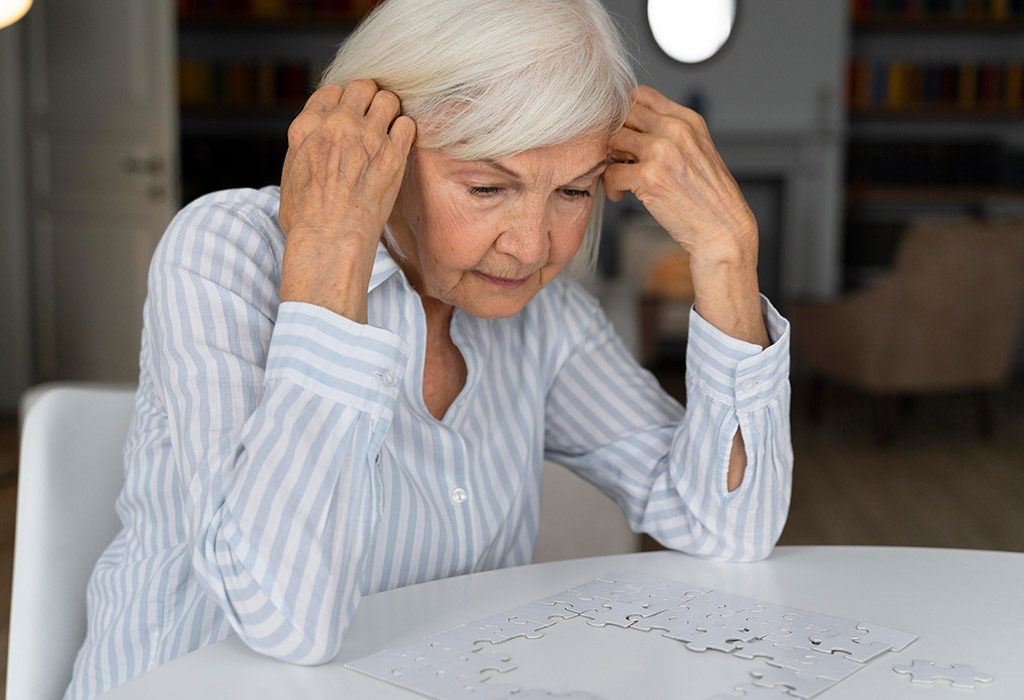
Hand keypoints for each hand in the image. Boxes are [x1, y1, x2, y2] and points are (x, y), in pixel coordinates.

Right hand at [278, 79, 415, 321]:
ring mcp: (367, 136)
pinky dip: (405, 132)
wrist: (329, 241)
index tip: (349, 115)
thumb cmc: (307, 220)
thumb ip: (305, 146)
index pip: (332, 90)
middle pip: (362, 86)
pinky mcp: (392, 154)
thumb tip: (315, 140)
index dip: (343, 102)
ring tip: (388, 130)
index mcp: (307, 126)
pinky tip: (399, 146)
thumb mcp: (291, 174)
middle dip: (369, 99)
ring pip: (388, 99)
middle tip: (373, 118)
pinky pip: (407, 124)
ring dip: (390, 112)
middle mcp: (337, 124)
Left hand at [603, 86, 757, 270]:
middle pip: (623, 115)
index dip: (626, 113)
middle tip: (617, 157)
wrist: (723, 228)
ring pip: (613, 141)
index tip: (624, 132)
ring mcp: (661, 152)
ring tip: (619, 176)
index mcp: (688, 120)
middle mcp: (675, 130)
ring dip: (609, 160)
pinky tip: (621, 194)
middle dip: (615, 136)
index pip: (642, 95)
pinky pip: (611, 172)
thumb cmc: (710, 196)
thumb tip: (636, 127)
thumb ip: (672, 133)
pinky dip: (610, 186)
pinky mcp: (649, 177)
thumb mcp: (699, 150)